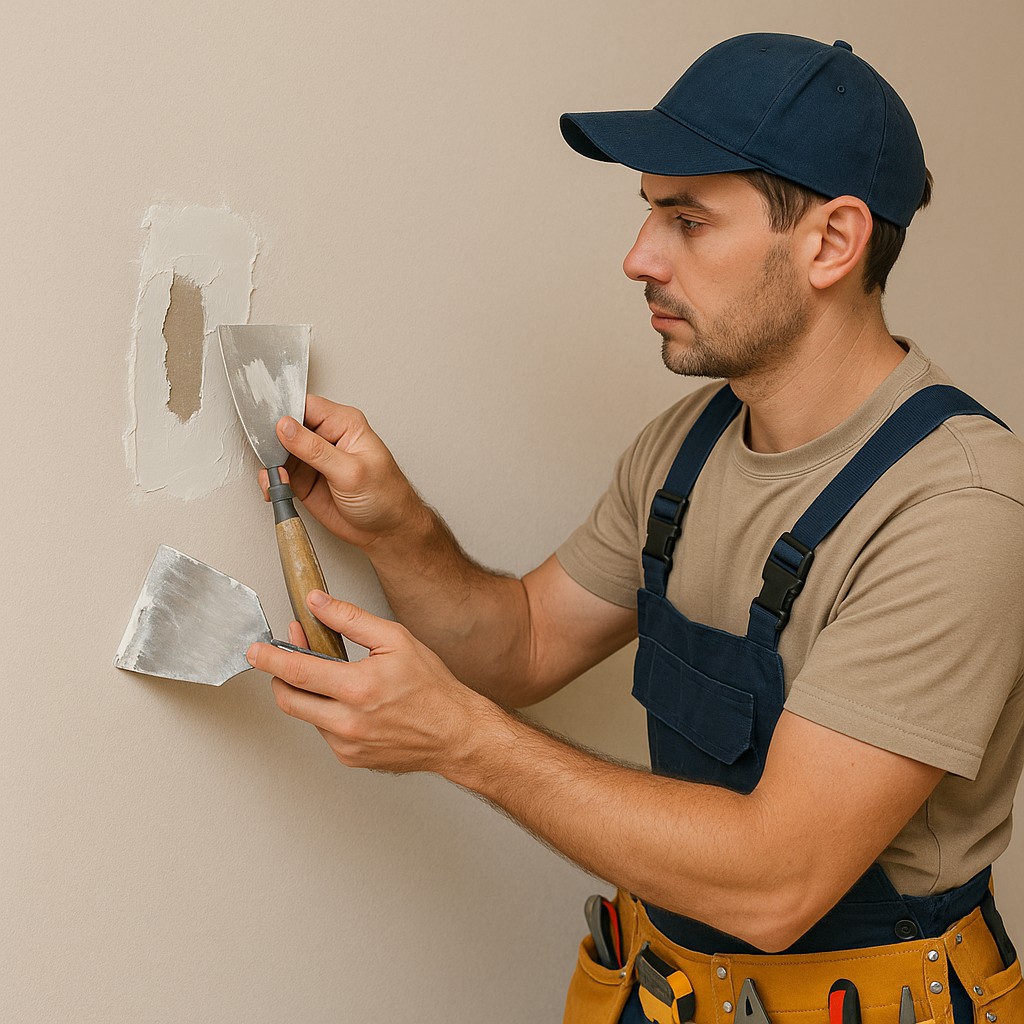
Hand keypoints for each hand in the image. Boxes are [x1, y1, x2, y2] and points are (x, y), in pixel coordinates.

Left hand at [246, 591, 496, 775]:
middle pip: (288, 699)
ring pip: (307, 715)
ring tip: (333, 676)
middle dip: (280, 676)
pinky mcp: (350, 758)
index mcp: (358, 687)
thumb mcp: (396, 639)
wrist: (455, 734)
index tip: (254, 650)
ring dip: (309, 693)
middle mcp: (348, 721)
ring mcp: (347, 744)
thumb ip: (350, 619)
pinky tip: (352, 701)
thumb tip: (316, 603)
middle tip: (286, 657)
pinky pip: (324, 731)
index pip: (297, 670)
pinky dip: (328, 713)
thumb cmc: (432, 688)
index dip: (269, 658)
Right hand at [258, 395, 424, 549]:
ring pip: (279, 452)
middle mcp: (327, 438)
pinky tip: (275, 488)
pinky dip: (272, 481)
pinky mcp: (305, 480)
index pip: (306, 406)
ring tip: (274, 478)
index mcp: (344, 423)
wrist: (387, 532)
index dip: (284, 412)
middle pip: (287, 427)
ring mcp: (314, 459)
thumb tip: (285, 426)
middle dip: (272, 440)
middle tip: (268, 456)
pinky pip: (280, 475)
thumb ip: (315, 449)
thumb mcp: (351, 471)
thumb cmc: (385, 497)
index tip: (267, 426)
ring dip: (270, 464)